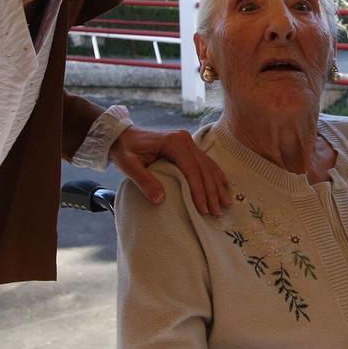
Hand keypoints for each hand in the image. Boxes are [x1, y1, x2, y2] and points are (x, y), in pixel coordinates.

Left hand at [110, 126, 229, 215]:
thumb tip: (161, 200)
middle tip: (216, 212)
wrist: (122, 136)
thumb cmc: (125, 150)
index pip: (191, 169)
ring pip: (208, 166)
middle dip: (211, 192)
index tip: (203, 209)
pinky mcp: (188, 146)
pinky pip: (206, 162)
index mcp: (173, 142)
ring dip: (217, 185)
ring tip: (224, 204)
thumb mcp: (129, 166)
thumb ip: (144, 181)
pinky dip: (215, 175)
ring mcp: (188, 142)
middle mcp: (184, 140)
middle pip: (203, 169)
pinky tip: (224, 186)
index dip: (198, 190)